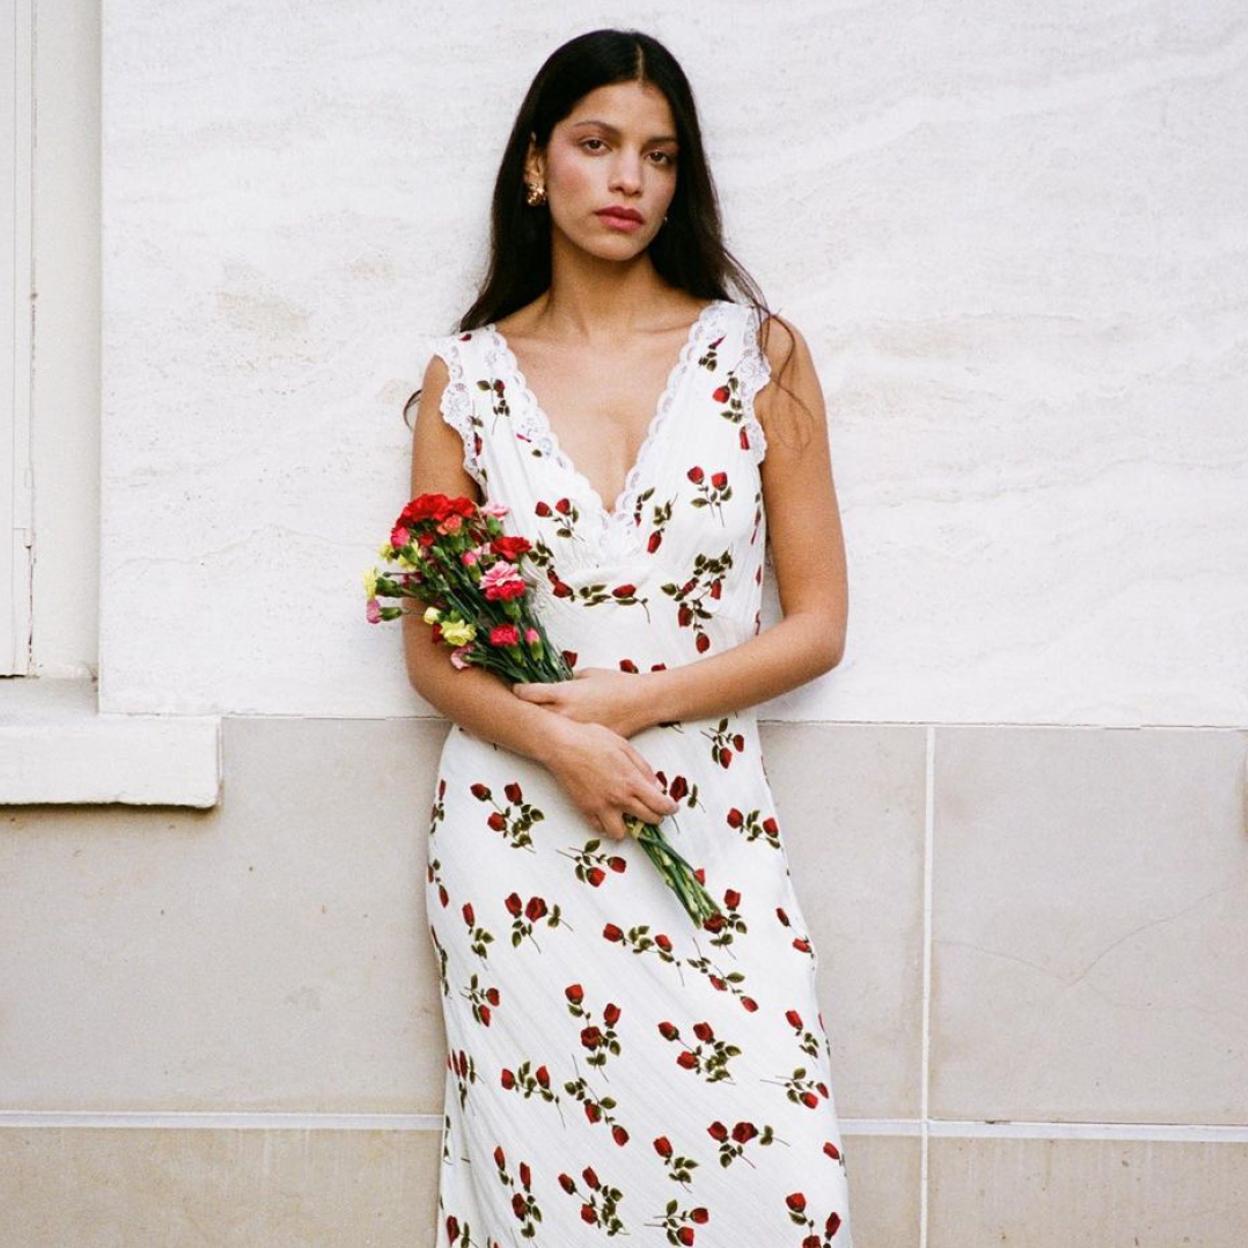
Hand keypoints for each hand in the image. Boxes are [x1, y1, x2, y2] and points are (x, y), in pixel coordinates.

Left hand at [512, 667, 649, 738]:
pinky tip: (560, 736)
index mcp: (564, 693)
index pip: (528, 694)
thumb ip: (567, 680)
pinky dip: (561, 738)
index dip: (519, 691)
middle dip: (524, 712)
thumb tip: (553, 683)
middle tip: (516, 709)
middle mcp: (565, 714)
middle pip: (531, 717)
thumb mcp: (588, 674)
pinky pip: (567, 741)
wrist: (641, 702)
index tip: (515, 690)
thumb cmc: (616, 683)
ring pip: (546, 733)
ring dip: (541, 728)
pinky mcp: (585, 743)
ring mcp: (574, 731)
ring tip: (534, 724)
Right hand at [540, 718, 677, 841]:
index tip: (672, 808)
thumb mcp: (625, 746)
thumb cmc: (592, 739)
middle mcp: (618, 798)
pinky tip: (609, 813)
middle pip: (647, 820)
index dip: (670, 809)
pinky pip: (600, 829)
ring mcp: (600, 807)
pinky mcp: (584, 810)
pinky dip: (606, 825)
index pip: (659, 805)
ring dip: (629, 827)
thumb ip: (643, 768)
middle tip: (654, 809)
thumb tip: (656, 785)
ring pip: (622, 833)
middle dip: (656, 817)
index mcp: (631, 781)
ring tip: (628, 815)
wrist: (562, 745)